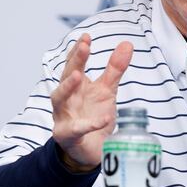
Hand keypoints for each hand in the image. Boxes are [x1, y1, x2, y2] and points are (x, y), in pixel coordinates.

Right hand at [51, 33, 133, 171]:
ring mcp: (63, 116)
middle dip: (74, 62)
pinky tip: (104, 119)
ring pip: (59, 99)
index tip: (86, 37)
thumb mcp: (107, 90)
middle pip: (66, 76)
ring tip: (78, 76)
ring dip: (67, 87)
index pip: (73, 64)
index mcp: (75, 86)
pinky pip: (76, 129)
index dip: (78, 50)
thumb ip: (114, 68)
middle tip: (84, 47)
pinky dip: (89, 124)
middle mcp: (66, 98)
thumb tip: (127, 44)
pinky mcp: (67, 136)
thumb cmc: (93, 115)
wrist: (89, 149)